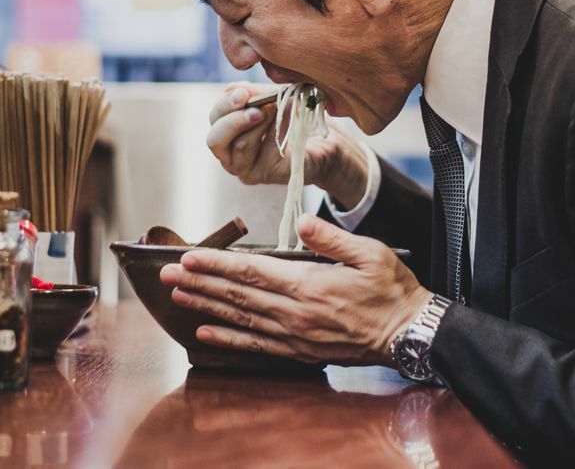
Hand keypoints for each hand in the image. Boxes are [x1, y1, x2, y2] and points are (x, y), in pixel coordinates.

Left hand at [159, 214, 432, 365]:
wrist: (408, 333)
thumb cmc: (392, 290)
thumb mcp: (370, 253)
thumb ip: (331, 238)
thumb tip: (301, 223)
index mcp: (309, 285)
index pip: (251, 271)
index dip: (216, 264)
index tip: (189, 256)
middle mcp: (294, 313)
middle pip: (237, 295)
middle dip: (199, 282)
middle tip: (166, 274)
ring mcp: (294, 335)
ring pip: (239, 318)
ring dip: (205, 306)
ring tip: (178, 296)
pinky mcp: (299, 350)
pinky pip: (255, 344)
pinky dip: (227, 338)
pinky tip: (205, 332)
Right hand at [206, 82, 369, 205]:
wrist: (325, 143)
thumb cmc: (293, 118)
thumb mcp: (271, 100)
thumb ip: (253, 94)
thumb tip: (233, 89)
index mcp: (227, 133)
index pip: (214, 119)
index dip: (225, 104)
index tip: (243, 91)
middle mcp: (230, 156)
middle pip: (215, 140)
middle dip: (234, 120)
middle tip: (256, 107)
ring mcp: (247, 170)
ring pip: (242, 145)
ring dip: (262, 122)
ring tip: (278, 108)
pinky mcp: (267, 175)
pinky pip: (269, 151)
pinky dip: (280, 129)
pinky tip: (293, 116)